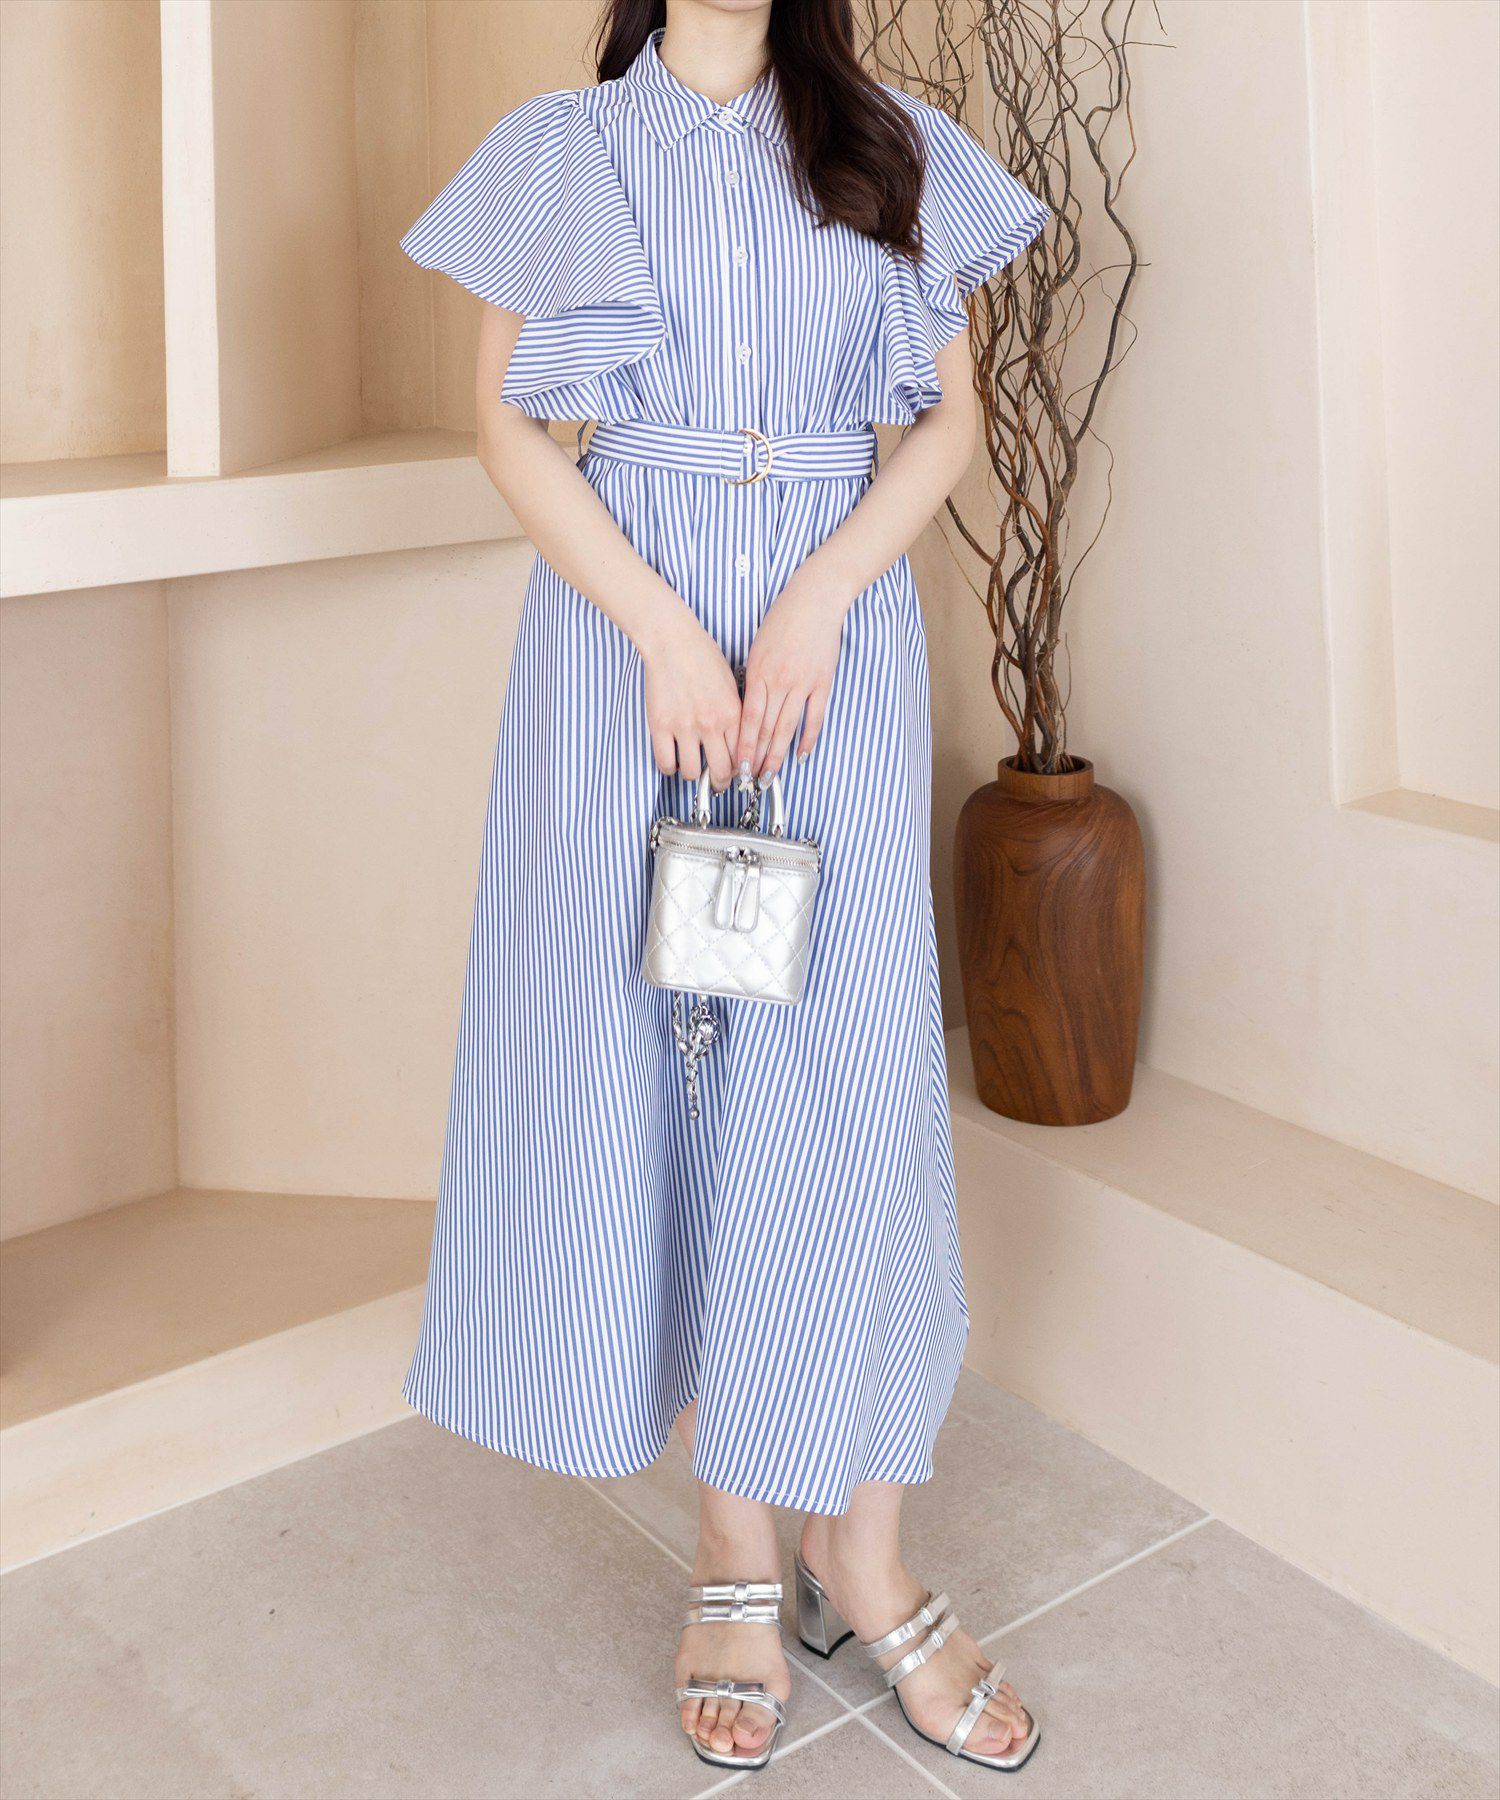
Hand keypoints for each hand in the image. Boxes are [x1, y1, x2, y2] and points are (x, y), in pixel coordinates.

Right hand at [639, 602, 742, 787]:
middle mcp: (711, 724)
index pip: (743, 757)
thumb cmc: (702, 656)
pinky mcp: (660, 726)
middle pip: (721, 772)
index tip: (737, 775)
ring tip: (692, 769)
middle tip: (717, 783)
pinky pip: (666, 763)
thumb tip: (738, 742)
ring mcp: (684, 726)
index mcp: (732, 713)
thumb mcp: (731, 685)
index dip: (741, 772)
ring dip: (694, 776)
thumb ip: (736, 714)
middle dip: (721, 784)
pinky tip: (673, 762)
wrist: (672, 639)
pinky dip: (670, 769)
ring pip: (693, 773)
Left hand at [736, 568, 851, 780]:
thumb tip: (747, 708)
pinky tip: (802, 755)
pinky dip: (808, 738)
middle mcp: (779, 681)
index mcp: (759, 672)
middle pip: (766, 729)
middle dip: (758, 758)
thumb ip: (753, 678)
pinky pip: (814, 716)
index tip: (738, 765)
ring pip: (788, 727)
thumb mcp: (757, 648)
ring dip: (779, 755)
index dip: (743, 746)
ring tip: (771, 776)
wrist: (814, 600)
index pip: (748, 719)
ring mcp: (802, 683)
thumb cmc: (782, 620)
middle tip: (751, 780)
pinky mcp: (822, 682)